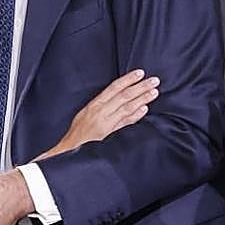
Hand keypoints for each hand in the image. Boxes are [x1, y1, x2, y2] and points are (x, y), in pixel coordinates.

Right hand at [41, 69, 159, 158]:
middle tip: (154, 81)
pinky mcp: (110, 136)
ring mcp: (106, 124)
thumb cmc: (78, 132)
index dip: (128, 79)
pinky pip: (125, 124)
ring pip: (127, 108)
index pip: (114, 88)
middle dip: (140, 87)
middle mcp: (101, 112)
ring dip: (142, 99)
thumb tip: (118, 96)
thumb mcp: (86, 113)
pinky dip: (135, 116)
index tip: (140, 73)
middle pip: (124, 96)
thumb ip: (102, 105)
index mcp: (95, 105)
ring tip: (154, 93)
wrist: (69, 151)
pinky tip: (144, 109)